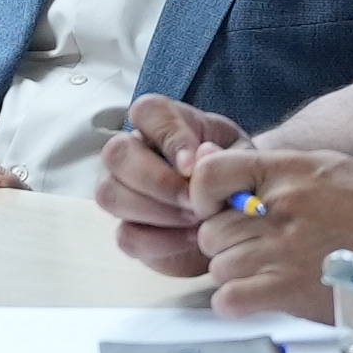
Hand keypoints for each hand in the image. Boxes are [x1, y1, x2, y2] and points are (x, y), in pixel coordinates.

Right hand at [103, 95, 244, 274]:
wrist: (241, 219)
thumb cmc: (237, 177)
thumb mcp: (243, 160)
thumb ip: (225, 155)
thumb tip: (200, 155)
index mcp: (168, 125)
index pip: (147, 111)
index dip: (167, 136)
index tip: (193, 166)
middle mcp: (137, 153)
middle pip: (116, 153)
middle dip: (156, 180)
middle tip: (194, 200)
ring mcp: (126, 192)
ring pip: (109, 194)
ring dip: (155, 211)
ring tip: (197, 220)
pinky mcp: (131, 230)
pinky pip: (126, 235)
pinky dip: (161, 242)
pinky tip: (192, 239)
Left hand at [176, 144, 352, 318]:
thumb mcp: (322, 167)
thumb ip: (268, 168)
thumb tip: (209, 161)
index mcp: (286, 172)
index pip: (209, 173)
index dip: (203, 195)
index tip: (218, 209)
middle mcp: (279, 207)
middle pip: (212, 231)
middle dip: (228, 243)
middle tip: (259, 249)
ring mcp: (281, 250)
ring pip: (218, 267)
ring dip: (237, 274)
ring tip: (269, 272)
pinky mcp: (287, 290)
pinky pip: (227, 299)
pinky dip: (236, 302)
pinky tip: (260, 296)